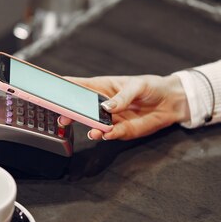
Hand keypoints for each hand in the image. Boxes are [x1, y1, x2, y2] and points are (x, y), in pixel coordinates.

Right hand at [59, 75, 190, 140]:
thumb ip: (122, 96)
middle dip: (70, 113)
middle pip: (80, 109)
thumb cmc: (151, 87)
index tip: (49, 90)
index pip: (77, 86)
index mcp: (101, 87)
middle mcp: (101, 104)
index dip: (62, 87)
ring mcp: (110, 119)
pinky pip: (111, 134)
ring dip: (90, 128)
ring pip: (94, 125)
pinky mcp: (121, 130)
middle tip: (64, 117)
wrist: (172, 102)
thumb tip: (107, 106)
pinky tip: (106, 134)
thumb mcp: (137, 86)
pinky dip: (107, 135)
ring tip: (92, 131)